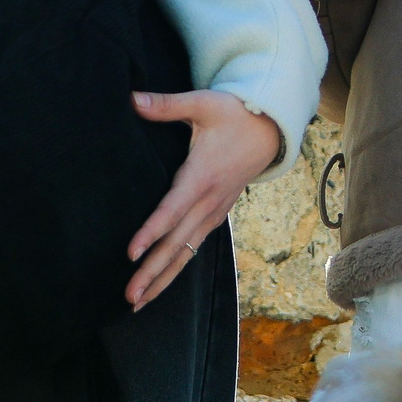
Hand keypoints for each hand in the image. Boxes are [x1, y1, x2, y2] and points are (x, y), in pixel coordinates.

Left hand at [125, 90, 281, 308]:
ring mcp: (214, 212)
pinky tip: (160, 283)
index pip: (172, 210)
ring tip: (138, 302)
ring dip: (163, 278)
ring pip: (186, 252)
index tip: (132, 252)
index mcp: (201, 177)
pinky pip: (194, 247)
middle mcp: (208, 202)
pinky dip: (176, 267)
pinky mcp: (216, 215)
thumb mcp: (203, 103)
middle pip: (177, 243)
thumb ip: (166, 104)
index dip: (152, 232)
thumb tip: (132, 98)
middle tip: (130, 296)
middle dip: (153, 271)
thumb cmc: (234, 114)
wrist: (271, 130)